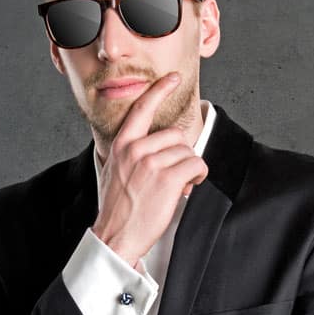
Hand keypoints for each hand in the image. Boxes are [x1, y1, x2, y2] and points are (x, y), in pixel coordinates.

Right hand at [90, 73, 208, 266]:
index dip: (159, 90)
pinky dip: (198, 177)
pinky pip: (197, 165)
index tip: (173, 78)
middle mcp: (135, 150)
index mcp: (122, 145)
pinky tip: (187, 189)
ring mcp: (151, 163)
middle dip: (181, 155)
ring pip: (188, 151)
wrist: (115, 236)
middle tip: (175, 177)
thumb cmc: (118, 208)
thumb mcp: (115, 171)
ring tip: (177, 187)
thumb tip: (160, 149)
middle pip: (176, 135)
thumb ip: (132, 154)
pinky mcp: (168, 179)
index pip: (142, 109)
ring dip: (190, 169)